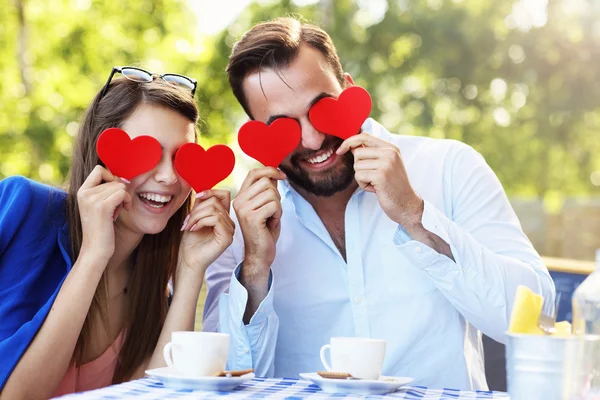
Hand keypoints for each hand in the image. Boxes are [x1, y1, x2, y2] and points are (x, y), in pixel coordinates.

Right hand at [77, 165, 131, 263]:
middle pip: (113, 179)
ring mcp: (92, 199)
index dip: (112, 177)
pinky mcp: (102, 207)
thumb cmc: (101, 229)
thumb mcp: (99, 206)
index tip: (116, 191)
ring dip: (124, 198)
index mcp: (81, 191)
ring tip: (117, 211)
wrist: (95, 250)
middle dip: (120, 191)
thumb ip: (104, 191)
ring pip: (120, 185)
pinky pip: (122, 193)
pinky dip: (127, 201)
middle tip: (117, 206)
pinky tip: (124, 210)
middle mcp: (84, 193)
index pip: (99, 170)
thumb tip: (123, 178)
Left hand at [178, 190, 234, 274]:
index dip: (211, 191)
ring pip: (215, 210)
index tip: (196, 197)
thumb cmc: (191, 241)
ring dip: (197, 216)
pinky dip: (201, 221)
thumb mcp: (195, 217)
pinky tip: (194, 229)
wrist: (188, 260)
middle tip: (187, 220)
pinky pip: (216, 219)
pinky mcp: (227, 237)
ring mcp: (230, 230)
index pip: (224, 194)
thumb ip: (200, 204)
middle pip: (216, 201)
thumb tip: (200, 189)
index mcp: (223, 216)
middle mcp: (229, 222)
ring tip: (188, 225)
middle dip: (198, 208)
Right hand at [233, 167, 285, 281]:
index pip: (254, 173)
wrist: (260, 253)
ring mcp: (244, 209)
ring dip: (278, 207)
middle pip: (266, 182)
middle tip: (272, 211)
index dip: (270, 170)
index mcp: (241, 196)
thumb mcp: (266, 205)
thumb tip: (275, 173)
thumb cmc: (265, 230)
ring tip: (271, 218)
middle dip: (276, 195)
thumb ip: (268, 190)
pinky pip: (274, 205)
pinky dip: (278, 214)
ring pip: (272, 194)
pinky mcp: (252, 217)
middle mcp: (239, 201)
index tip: (282, 176)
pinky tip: (271, 224)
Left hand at [336, 133, 422, 225]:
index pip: (365, 136)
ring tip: (376, 183)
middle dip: (359, 167)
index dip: (349, 142)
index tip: (340, 150)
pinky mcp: (381, 175)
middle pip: (357, 153)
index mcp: (391, 148)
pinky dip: (363, 185)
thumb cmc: (393, 186)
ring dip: (362, 178)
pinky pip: (359, 176)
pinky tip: (376, 189)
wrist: (407, 204)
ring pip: (357, 166)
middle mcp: (390, 153)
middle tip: (373, 177)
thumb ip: (371, 154)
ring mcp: (386, 163)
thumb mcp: (385, 165)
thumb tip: (351, 146)